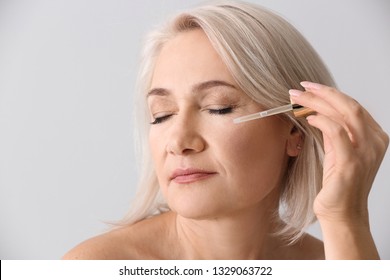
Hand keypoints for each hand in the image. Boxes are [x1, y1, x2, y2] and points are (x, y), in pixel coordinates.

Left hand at [289, 82, 388, 224]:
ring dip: (317, 102)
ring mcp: (366, 152)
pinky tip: (307, 117)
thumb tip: (316, 111)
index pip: (353, 107)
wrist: (342, 215)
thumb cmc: (337, 185)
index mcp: (374, 138)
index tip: (309, 87)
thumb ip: (333, 133)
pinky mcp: (352, 163)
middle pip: (350, 106)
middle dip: (323, 93)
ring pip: (345, 114)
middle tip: (300, 87)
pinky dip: (322, 120)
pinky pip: (337, 132)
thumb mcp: (337, 153)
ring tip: (297, 98)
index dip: (330, 94)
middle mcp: (375, 142)